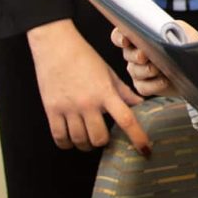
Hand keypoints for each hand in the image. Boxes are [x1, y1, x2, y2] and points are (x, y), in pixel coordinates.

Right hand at [28, 19, 151, 156]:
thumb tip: (140, 105)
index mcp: (105, 92)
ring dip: (86, 144)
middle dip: (104, 141)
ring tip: (88, 137)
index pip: (126, 119)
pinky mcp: (51, 111)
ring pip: (80, 141)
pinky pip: (60, 138)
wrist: (56, 47)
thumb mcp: (109, 73)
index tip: (145, 150)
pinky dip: (67, 143)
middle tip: (105, 136)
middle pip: (99, 138)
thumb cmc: (84, 58)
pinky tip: (72, 139)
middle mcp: (87, 103)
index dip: (138, 137)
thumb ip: (124, 92)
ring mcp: (68, 108)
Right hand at [111, 21, 197, 97]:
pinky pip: (143, 87)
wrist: (197, 62)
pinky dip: (154, 85)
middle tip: (144, 55)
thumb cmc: (187, 42)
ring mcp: (138, 71)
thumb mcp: (181, 29)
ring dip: (147, 70)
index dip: (119, 37)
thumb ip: (169, 26)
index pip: (120, 35)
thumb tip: (159, 31)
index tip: (125, 40)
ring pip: (134, 71)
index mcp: (139, 36)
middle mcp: (135, 54)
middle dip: (136, 55)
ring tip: (159, 69)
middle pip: (127, 54)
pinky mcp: (145, 86)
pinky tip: (165, 81)